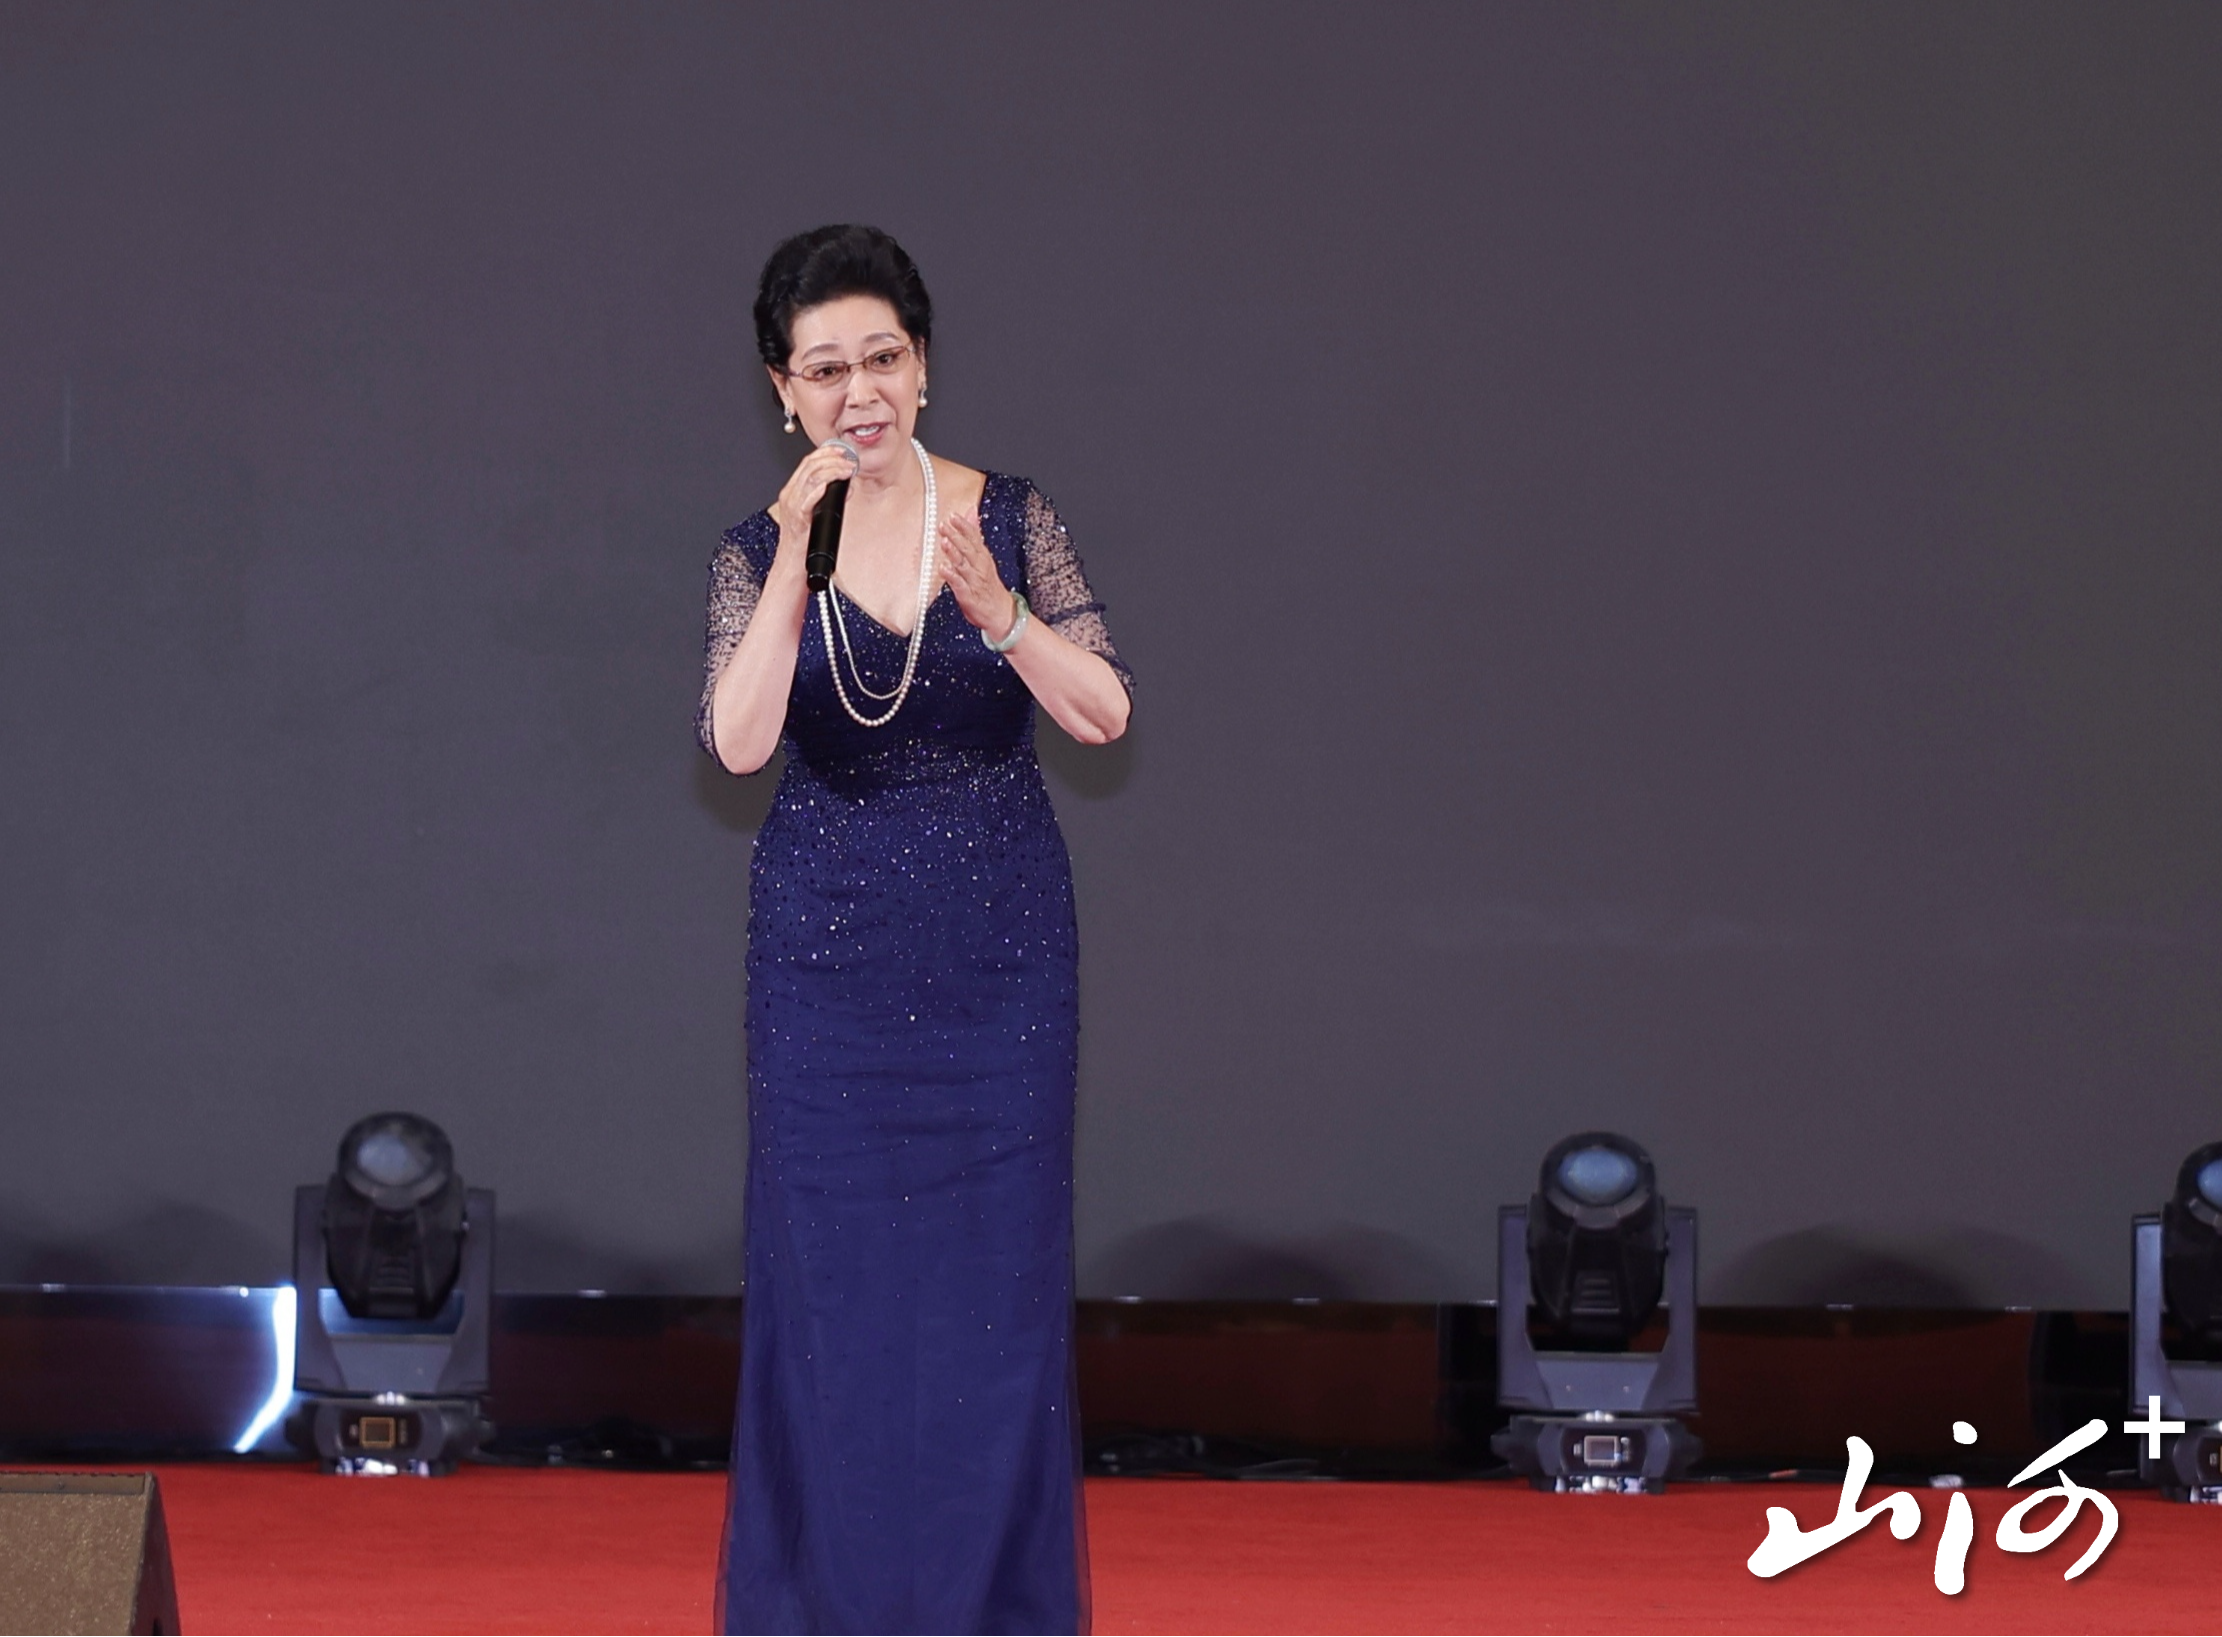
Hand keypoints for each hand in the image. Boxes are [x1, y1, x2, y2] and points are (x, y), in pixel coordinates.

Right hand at [771, 441, 860, 551]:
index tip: (841, 450)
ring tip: (847, 471)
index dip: (825, 452)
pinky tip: (828, 485)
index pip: (807, 462)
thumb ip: (830, 497)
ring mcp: (792, 505)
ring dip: (832, 471)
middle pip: (809, 466)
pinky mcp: (797, 519)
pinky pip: (806, 500)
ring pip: (810, 479)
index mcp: (793, 490)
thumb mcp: (816, 512)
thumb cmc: (803, 540)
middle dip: (832, 459)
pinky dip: (818, 490)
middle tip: (849, 461)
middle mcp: (790, 494)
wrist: (791, 562)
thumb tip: (847, 487)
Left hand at [938, 508, 1016, 637]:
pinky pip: (959, 584)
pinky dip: (951, 576)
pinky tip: (943, 569)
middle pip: (967, 548)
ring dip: (953, 553)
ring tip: (944, 542)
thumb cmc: (989, 584)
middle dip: (956, 536)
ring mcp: (974, 581)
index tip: (953, 516)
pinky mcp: (968, 595)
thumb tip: (971, 511)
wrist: (1001, 612)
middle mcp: (979, 566)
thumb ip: (974, 533)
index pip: (974, 537)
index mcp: (982, 556)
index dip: (963, 526)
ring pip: (963, 564)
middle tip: (944, 526)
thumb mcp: (983, 556)